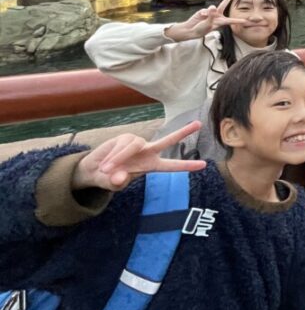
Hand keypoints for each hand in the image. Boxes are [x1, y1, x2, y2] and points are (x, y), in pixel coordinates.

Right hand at [73, 121, 206, 190]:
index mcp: (151, 165)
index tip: (204, 165)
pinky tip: (105, 163)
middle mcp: (148, 151)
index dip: (186, 166)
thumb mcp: (114, 184)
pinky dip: (112, 156)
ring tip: (106, 169)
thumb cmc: (110, 178)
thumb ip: (117, 183)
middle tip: (199, 124)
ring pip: (132, 147)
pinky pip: (121, 146)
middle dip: (183, 132)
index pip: (171, 166)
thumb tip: (119, 178)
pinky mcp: (125, 137)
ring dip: (118, 159)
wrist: (94, 169)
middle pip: (167, 141)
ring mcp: (137, 143)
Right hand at [164, 0, 249, 41]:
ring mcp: (210, 13)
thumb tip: (213, 7)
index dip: (238, 20)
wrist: (191, 29)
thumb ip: (211, 16)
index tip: (245, 21)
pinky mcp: (204, 11)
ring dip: (210, 11)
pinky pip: (205, 10)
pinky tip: (200, 17)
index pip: (230, 21)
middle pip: (223, 6)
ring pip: (213, 8)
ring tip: (205, 17)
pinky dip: (203, 13)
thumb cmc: (201, 30)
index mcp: (220, 22)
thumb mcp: (207, 24)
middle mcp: (217, 16)